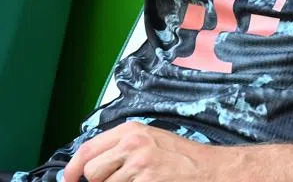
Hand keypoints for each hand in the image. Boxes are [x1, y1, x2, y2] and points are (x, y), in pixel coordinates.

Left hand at [62, 122, 221, 181]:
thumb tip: (87, 166)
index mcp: (131, 130)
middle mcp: (133, 144)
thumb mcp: (149, 140)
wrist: (209, 168)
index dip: (72, 169)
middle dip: (99, 181)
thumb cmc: (180, 156)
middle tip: (118, 181)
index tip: (69, 179)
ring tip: (139, 181)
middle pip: (92, 171)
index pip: (87, 149)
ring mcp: (139, 164)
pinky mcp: (146, 181)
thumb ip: (120, 147)